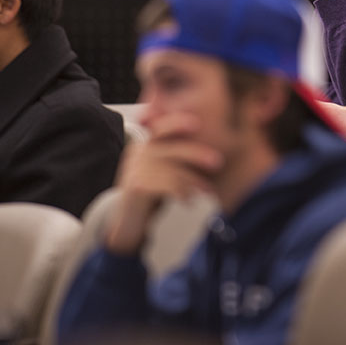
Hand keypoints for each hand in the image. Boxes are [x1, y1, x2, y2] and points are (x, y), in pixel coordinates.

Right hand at [105, 112, 221, 253]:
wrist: (128, 222)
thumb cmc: (151, 195)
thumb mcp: (165, 173)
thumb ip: (178, 160)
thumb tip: (210, 154)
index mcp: (145, 145)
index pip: (161, 127)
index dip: (177, 123)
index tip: (196, 123)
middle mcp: (138, 153)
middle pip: (169, 147)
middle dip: (195, 153)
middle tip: (217, 162)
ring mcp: (134, 169)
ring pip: (170, 168)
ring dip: (194, 180)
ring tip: (208, 190)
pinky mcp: (135, 186)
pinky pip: (164, 184)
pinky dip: (181, 192)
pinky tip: (189, 200)